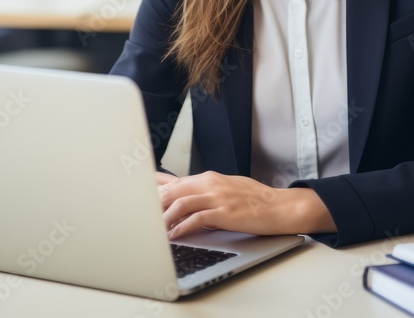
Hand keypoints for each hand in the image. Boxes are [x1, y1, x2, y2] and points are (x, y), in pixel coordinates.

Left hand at [155, 171, 335, 238]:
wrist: (278, 206)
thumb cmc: (253, 200)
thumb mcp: (225, 189)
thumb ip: (202, 192)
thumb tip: (181, 198)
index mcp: (208, 178)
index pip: (173, 180)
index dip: (152, 187)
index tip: (135, 194)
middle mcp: (210, 184)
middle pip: (172, 190)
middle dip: (153, 204)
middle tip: (139, 216)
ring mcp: (217, 197)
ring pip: (180, 202)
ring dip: (164, 217)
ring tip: (153, 229)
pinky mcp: (224, 212)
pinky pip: (196, 218)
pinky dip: (182, 227)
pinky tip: (174, 235)